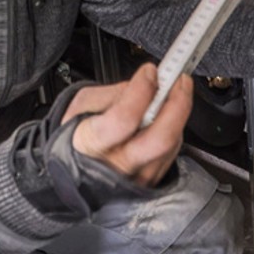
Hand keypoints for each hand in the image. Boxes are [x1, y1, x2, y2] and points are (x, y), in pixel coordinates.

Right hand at [63, 63, 191, 186]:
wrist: (73, 172)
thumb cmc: (75, 136)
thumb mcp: (81, 106)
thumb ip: (113, 93)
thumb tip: (145, 82)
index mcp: (92, 144)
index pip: (124, 117)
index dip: (142, 90)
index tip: (150, 71)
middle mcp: (117, 166)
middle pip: (161, 139)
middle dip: (178, 105)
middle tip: (180, 81)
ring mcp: (137, 178)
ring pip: (171, 145)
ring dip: (177, 114)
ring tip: (172, 94)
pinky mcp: (151, 182)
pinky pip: (171, 153)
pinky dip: (173, 130)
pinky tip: (164, 118)